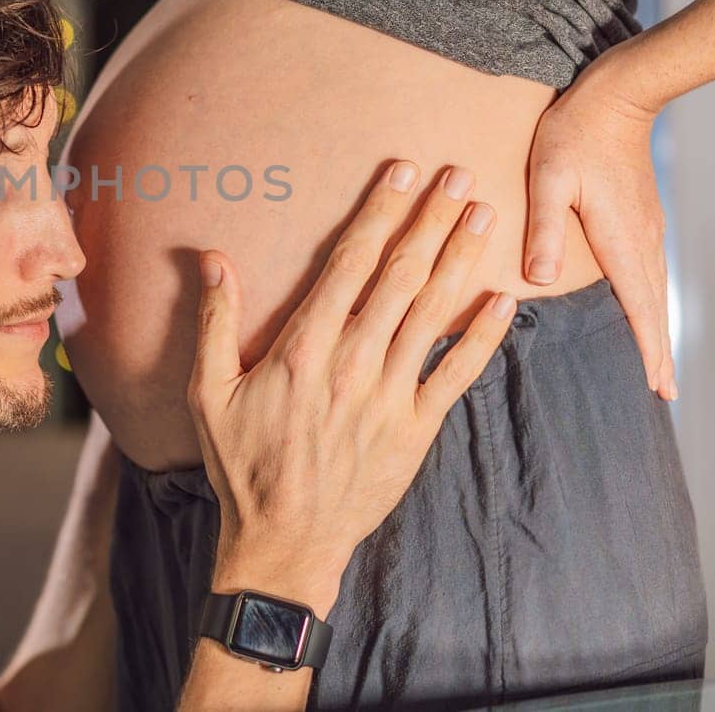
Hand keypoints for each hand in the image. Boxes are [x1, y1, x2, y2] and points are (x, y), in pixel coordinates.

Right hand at [187, 160, 516, 606]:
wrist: (283, 541)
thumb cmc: (242, 465)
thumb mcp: (209, 392)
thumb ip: (214, 321)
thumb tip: (211, 258)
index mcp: (303, 347)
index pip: (349, 263)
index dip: (379, 212)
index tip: (403, 173)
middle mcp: (352, 363)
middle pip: (401, 276)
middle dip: (431, 220)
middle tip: (458, 175)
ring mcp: (389, 396)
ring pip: (433, 313)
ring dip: (461, 260)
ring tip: (484, 216)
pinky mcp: (416, 430)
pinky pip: (456, 374)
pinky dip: (483, 335)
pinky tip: (505, 300)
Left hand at [522, 53, 676, 400]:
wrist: (618, 95)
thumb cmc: (574, 133)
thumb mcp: (549, 178)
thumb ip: (545, 228)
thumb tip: (541, 279)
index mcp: (621, 238)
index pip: (639, 305)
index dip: (648, 348)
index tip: (657, 387)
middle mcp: (642, 239)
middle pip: (654, 306)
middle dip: (658, 350)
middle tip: (664, 394)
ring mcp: (647, 227)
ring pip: (655, 289)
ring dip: (656, 327)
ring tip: (658, 364)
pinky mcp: (642, 216)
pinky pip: (649, 270)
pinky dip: (650, 299)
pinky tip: (642, 309)